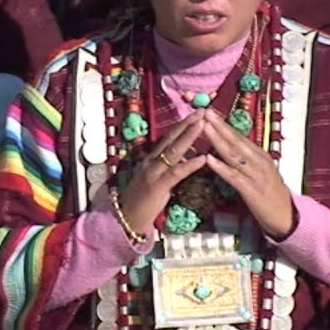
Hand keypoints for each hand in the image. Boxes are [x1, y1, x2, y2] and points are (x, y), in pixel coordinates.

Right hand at [117, 111, 208, 237]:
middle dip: (187, 123)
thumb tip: (189, 153)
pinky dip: (190, 164)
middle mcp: (151, 161)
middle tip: (202, 111)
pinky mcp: (157, 186)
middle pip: (171, 138)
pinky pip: (176, 173)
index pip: (168, 137)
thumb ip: (171, 165)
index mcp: (151, 158)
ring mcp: (153, 172)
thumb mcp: (158, 178)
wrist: (126, 218)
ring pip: (173, 151)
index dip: (182, 124)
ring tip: (203, 125)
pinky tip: (203, 158)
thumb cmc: (144, 200)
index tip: (197, 113)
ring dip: (189, 137)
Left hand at [201, 109, 295, 238]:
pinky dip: (221, 167)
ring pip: (233, 155)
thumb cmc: (272, 195)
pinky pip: (233, 177)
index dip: (225, 124)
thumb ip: (248, 161)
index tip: (211, 112)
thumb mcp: (262, 173)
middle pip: (236, 141)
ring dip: (218, 140)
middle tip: (206, 112)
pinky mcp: (251, 191)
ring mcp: (255, 175)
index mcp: (261, 156)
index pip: (240, 137)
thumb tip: (231, 148)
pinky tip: (209, 159)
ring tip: (205, 128)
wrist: (288, 217)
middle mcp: (259, 162)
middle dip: (220, 126)